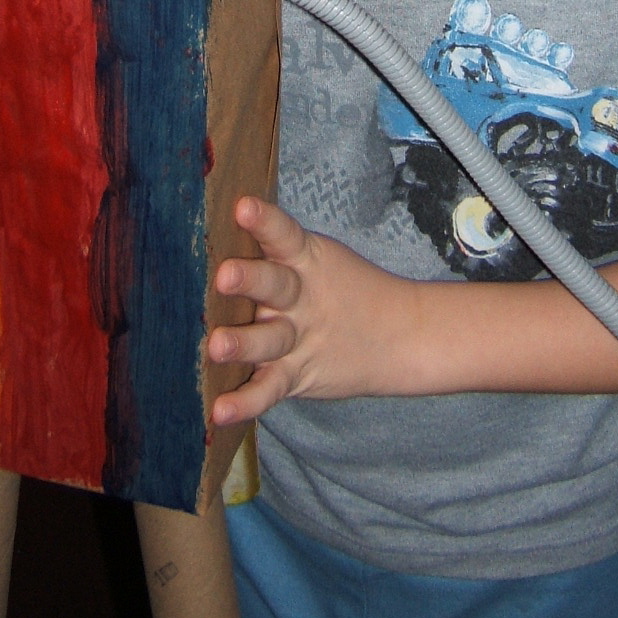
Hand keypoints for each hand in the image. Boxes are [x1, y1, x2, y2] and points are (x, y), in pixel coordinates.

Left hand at [206, 196, 412, 423]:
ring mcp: (299, 339)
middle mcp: (300, 299)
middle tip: (225, 276)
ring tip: (216, 346)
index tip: (243, 206)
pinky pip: (270, 389)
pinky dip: (246, 403)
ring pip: (269, 340)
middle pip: (276, 286)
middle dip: (250, 279)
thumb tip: (215, 226)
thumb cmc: (345, 289)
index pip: (284, 235)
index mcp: (305, 261)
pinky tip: (219, 411)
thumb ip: (276, 250)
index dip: (264, 220)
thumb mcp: (319, 259)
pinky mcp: (297, 375)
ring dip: (244, 344)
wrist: (401, 336)